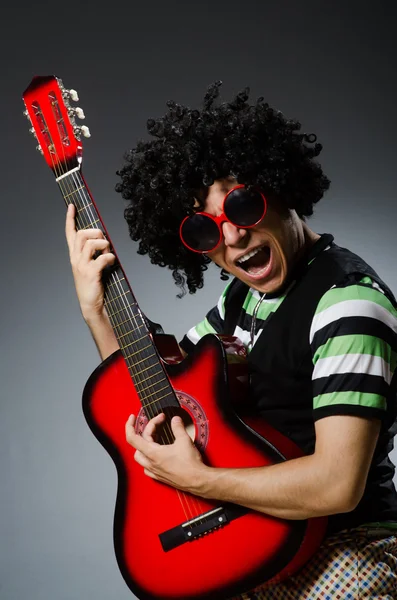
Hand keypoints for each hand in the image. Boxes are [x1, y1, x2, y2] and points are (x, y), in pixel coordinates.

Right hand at [65, 204, 115, 319]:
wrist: (90, 305)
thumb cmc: (93, 285)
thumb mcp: (89, 266)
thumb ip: (93, 253)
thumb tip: (105, 241)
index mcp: (74, 256)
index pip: (69, 234)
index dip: (70, 219)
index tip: (72, 206)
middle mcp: (75, 259)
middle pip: (81, 235)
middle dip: (95, 233)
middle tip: (104, 242)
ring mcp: (81, 266)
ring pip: (90, 243)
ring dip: (104, 245)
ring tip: (108, 253)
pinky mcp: (90, 273)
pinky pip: (102, 257)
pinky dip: (110, 257)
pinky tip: (112, 263)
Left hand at [125, 413, 207, 493]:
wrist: (197, 480)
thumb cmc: (190, 464)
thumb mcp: (184, 440)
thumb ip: (177, 427)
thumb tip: (175, 420)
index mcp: (153, 453)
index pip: (132, 438)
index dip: (129, 426)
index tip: (132, 418)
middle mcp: (150, 463)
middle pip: (138, 444)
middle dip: (147, 431)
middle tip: (158, 423)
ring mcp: (154, 471)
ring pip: (140, 457)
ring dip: (144, 445)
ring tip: (153, 437)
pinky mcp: (159, 477)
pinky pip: (147, 467)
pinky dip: (148, 458)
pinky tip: (156, 455)